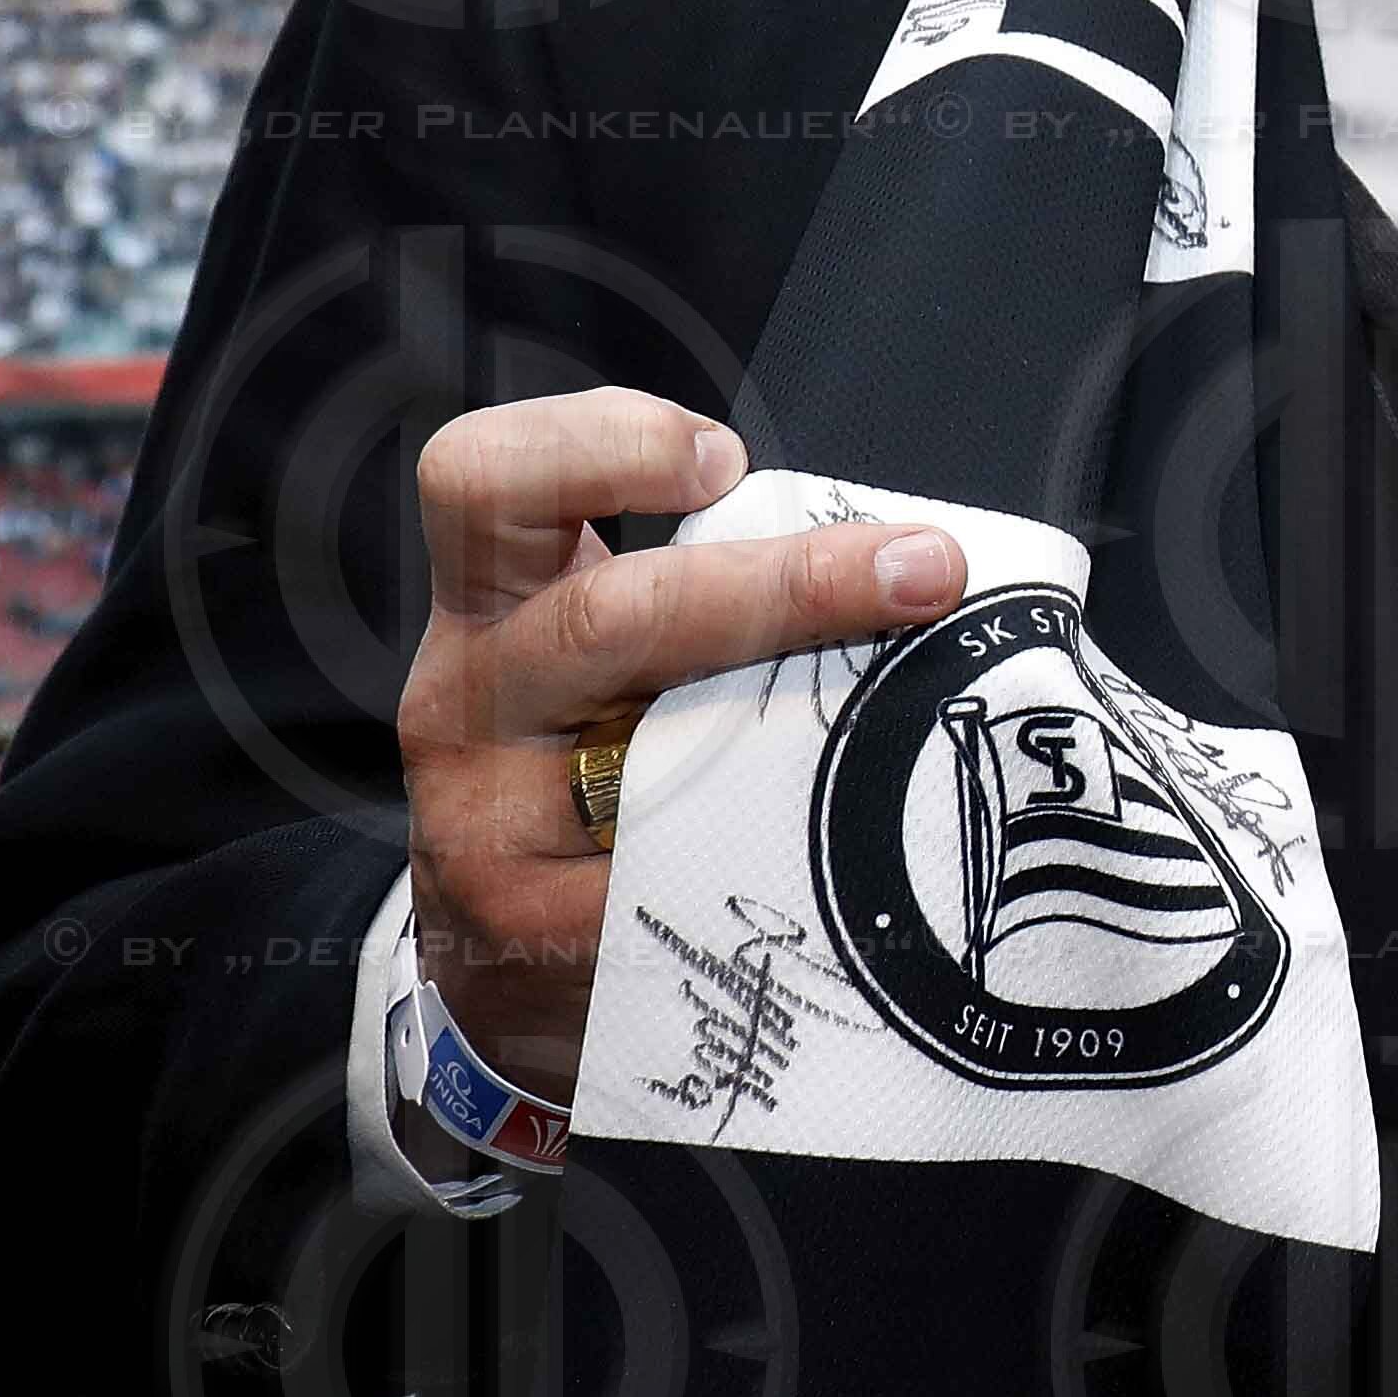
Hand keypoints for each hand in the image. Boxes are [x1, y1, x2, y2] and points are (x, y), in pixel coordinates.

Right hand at [398, 392, 969, 1103]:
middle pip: (608, 618)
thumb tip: (912, 557)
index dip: (601, 445)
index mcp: (493, 602)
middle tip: (926, 572)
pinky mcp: (524, 934)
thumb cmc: (585, 758)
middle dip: (787, 586)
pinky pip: (668, 887)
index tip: (726, 458)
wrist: (498, 951)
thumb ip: (701, 591)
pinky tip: (839, 872)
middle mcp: (472, 696)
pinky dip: (767, 869)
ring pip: (653, 759)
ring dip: (804, 737)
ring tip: (917, 735)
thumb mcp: (600, 655)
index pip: (487, 481)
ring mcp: (483, 821)